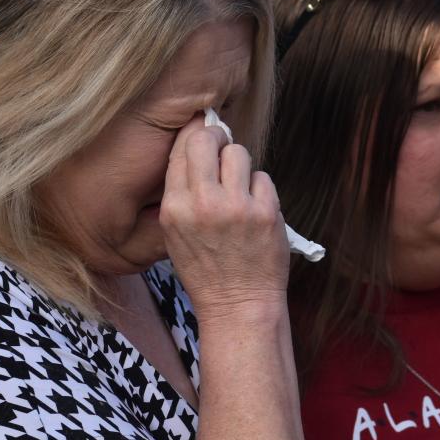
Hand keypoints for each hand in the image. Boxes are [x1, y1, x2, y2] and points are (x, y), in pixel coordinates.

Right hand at [159, 114, 288, 318]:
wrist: (238, 305)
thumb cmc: (206, 270)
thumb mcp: (174, 233)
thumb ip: (181, 193)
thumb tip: (195, 146)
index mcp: (174, 208)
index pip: (181, 149)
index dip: (194, 135)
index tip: (204, 134)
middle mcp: (202, 204)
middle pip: (207, 140)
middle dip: (217, 138)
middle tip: (223, 149)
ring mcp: (235, 207)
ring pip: (239, 153)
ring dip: (241, 165)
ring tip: (240, 188)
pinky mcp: (265, 213)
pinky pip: (263, 178)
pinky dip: (260, 190)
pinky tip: (255, 210)